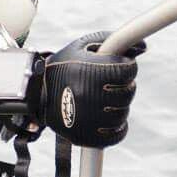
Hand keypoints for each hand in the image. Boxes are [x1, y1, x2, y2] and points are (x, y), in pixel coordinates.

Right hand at [41, 31, 143, 147]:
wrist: (34, 94)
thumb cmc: (62, 67)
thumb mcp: (81, 46)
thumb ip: (112, 40)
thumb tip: (142, 47)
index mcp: (85, 71)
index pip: (126, 70)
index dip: (125, 66)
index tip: (117, 66)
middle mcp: (86, 96)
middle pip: (127, 92)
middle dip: (122, 85)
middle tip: (109, 82)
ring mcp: (85, 119)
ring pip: (122, 113)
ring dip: (117, 105)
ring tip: (102, 98)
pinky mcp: (84, 136)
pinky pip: (116, 134)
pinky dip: (116, 127)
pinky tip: (105, 116)